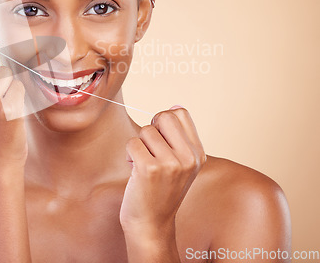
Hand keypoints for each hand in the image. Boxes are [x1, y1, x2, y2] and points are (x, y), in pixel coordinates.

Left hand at [119, 106, 205, 237]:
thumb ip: (179, 136)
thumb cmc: (160, 190)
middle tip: (151, 150)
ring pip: (146, 130)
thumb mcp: (180, 163)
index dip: (164, 122)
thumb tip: (176, 105)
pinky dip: (129, 155)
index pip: (181, 113)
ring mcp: (171, 163)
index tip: (162, 141)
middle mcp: (189, 158)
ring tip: (144, 165)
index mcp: (198, 153)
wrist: (151, 223)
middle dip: (151, 129)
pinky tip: (136, 171)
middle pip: (164, 116)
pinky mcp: (150, 168)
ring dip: (139, 146)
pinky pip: (132, 143)